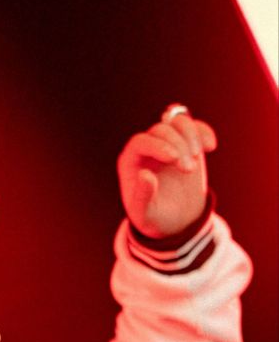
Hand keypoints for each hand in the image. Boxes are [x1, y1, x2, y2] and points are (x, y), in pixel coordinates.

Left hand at [117, 108, 216, 237]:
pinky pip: (195, 127)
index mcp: (131, 161)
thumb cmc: (154, 216)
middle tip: (189, 170)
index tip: (174, 158)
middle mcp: (147, 148)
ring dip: (191, 135)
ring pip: (178, 122)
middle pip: (161, 130)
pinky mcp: (187, 144)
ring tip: (197, 157)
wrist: (175, 219)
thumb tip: (144, 174)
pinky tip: (210, 146)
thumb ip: (143, 196)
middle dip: (178, 145)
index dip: (158, 145)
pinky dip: (203, 132)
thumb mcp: (145, 214)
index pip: (140, 141)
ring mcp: (168, 143)